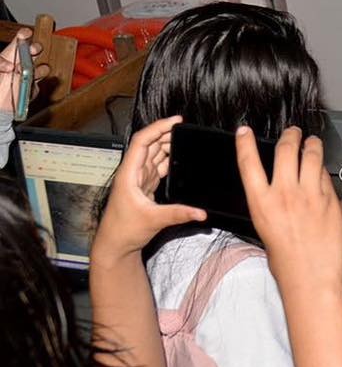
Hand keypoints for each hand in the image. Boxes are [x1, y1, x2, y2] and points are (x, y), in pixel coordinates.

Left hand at [0, 28, 49, 115]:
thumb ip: (0, 62)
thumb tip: (11, 66)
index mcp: (9, 57)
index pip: (18, 42)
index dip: (24, 36)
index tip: (26, 33)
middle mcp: (20, 65)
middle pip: (33, 52)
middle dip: (35, 49)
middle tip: (33, 50)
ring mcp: (28, 77)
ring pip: (41, 69)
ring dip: (38, 70)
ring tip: (29, 74)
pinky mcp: (32, 90)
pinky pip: (38, 86)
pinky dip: (33, 86)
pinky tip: (25, 87)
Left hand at [92, 116, 206, 260]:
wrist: (115, 245)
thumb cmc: (123, 231)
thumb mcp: (154, 220)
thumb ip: (179, 214)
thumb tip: (201, 212)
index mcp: (129, 174)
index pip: (142, 141)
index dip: (158, 128)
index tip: (176, 121)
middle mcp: (132, 173)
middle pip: (149, 144)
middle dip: (167, 134)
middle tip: (186, 130)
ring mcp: (138, 179)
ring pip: (154, 154)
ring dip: (168, 146)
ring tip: (185, 141)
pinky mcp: (144, 187)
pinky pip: (157, 167)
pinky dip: (168, 160)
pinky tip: (178, 159)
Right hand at [236, 126, 341, 295]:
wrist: (311, 279)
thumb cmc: (288, 263)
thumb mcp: (268, 230)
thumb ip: (274, 205)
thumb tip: (282, 190)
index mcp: (261, 203)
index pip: (248, 163)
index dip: (244, 143)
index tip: (244, 131)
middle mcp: (284, 194)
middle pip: (285, 149)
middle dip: (290, 135)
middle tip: (293, 132)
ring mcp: (309, 195)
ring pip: (311, 155)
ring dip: (312, 144)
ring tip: (313, 142)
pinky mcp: (330, 199)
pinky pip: (327, 176)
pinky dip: (325, 169)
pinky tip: (324, 171)